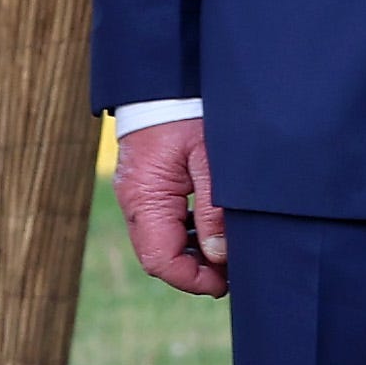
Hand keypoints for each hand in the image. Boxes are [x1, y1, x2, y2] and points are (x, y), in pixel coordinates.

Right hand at [116, 114, 228, 297]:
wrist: (164, 81)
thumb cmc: (188, 114)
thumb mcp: (210, 161)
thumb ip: (213, 210)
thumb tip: (219, 255)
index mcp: (145, 198)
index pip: (161, 260)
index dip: (193, 280)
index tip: (225, 283)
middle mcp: (134, 201)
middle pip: (158, 257)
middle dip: (194, 271)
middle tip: (231, 270)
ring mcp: (135, 194)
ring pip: (159, 243)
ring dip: (191, 254)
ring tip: (225, 251)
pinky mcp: (144, 186)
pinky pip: (161, 223)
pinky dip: (185, 233)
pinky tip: (210, 228)